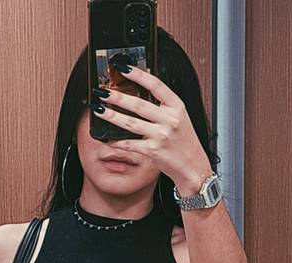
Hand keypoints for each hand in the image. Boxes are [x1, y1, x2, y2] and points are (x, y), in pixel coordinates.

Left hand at [93, 61, 212, 194]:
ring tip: (98, 110)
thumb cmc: (185, 141)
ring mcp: (161, 136)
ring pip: (131, 123)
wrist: (193, 166)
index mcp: (177, 106)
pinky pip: (131, 144)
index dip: (138, 74)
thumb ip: (162, 106)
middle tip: (102, 91)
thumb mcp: (179, 117)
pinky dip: (117, 141)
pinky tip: (108, 137)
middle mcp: (170, 119)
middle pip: (139, 104)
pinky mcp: (153, 151)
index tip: (122, 67)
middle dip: (117, 97)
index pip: (155, 85)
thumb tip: (138, 93)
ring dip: (111, 116)